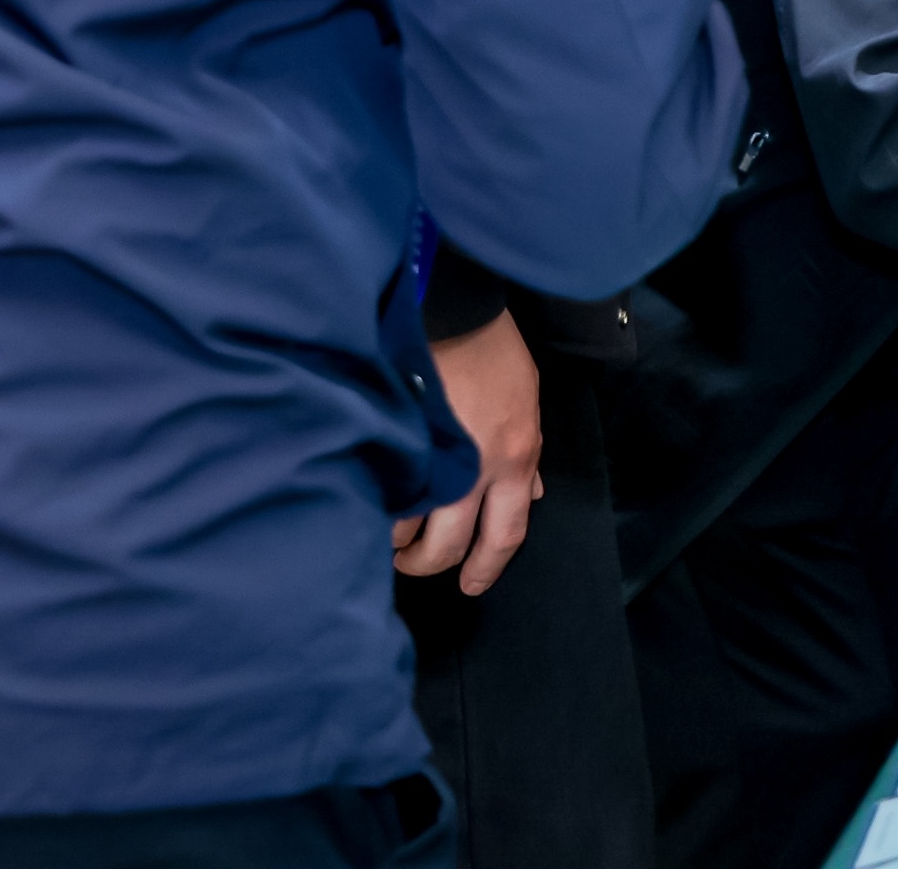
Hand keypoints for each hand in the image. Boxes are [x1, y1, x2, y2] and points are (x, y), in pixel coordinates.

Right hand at [392, 308, 542, 596]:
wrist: (454, 311)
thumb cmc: (494, 353)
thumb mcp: (528, 403)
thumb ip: (527, 455)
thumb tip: (530, 493)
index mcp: (515, 460)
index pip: (505, 535)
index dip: (486, 568)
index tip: (470, 585)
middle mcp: (475, 470)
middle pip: (447, 545)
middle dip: (427, 564)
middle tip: (411, 563)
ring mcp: (431, 460)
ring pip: (406, 527)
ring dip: (393, 536)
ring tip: (384, 529)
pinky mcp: (394, 445)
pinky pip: (380, 494)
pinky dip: (374, 505)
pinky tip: (367, 503)